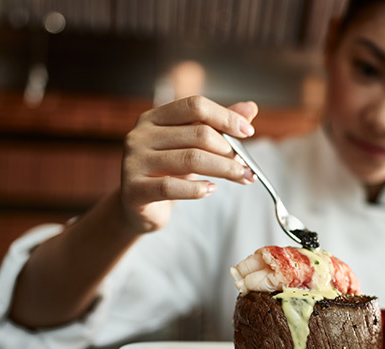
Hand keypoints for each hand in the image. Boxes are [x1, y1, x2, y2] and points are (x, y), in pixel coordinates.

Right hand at [120, 96, 257, 231]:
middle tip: (247, 165)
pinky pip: (171, 186)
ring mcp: (134, 161)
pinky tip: (211, 190)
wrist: (138, 206)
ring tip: (243, 177)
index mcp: (154, 117)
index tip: (248, 132)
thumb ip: (218, 126)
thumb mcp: (192, 146)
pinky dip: (197, 189)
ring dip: (224, 169)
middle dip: (229, 150)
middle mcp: (140, 135)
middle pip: (197, 134)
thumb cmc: (168, 172)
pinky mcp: (134, 189)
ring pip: (190, 160)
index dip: (225, 117)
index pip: (194, 106)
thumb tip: (250, 108)